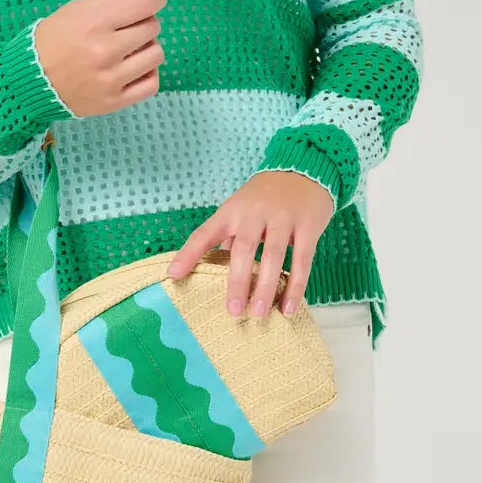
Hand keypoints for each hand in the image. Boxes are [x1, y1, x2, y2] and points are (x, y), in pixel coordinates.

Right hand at [33, 0, 165, 116]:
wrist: (30, 80)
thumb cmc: (53, 39)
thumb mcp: (77, 9)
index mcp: (94, 22)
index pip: (146, 4)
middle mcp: (104, 51)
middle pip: (152, 27)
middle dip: (145, 22)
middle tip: (129, 26)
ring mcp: (110, 79)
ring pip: (156, 55)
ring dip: (148, 47)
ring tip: (131, 49)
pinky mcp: (113, 102)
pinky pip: (151, 84)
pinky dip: (148, 73)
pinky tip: (135, 68)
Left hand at [166, 171, 334, 317]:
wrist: (305, 168)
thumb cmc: (265, 197)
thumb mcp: (241, 209)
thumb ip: (228, 237)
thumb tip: (212, 271)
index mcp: (231, 210)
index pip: (205, 233)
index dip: (188, 254)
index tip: (173, 275)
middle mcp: (254, 213)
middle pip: (242, 248)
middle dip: (236, 282)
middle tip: (233, 311)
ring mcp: (283, 218)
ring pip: (272, 255)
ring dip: (265, 287)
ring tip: (258, 314)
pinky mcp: (308, 225)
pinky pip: (301, 260)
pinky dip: (295, 286)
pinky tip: (287, 307)